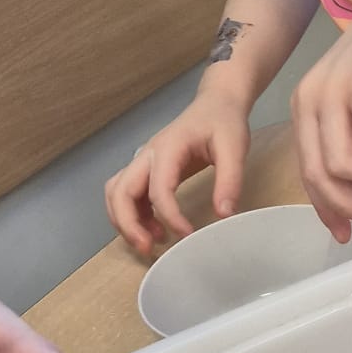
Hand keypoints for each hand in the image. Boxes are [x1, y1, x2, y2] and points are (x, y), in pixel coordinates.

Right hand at [105, 89, 251, 256]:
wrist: (216, 104)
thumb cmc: (224, 122)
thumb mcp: (234, 148)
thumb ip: (230, 181)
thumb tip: (223, 214)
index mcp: (168, 148)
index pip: (158, 188)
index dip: (169, 216)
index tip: (188, 234)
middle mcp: (147, 155)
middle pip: (120, 191)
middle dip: (128, 223)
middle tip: (147, 248)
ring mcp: (144, 161)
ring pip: (117, 193)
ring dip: (125, 221)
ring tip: (150, 242)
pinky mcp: (148, 169)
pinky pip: (128, 194)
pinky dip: (133, 215)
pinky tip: (155, 230)